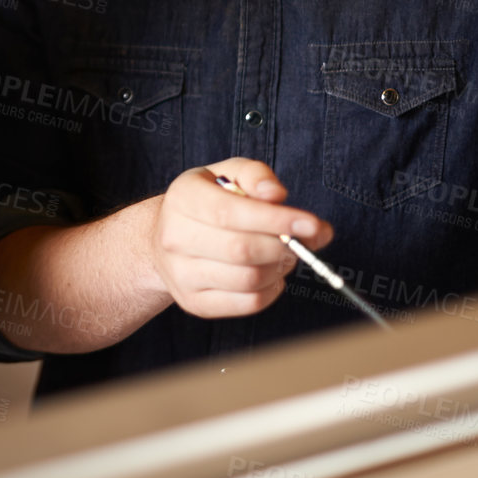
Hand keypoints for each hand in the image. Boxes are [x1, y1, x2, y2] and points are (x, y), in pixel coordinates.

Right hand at [145, 157, 334, 318]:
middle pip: (241, 250)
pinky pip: (247, 303)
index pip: (231, 213)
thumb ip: (255, 175)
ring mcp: (181, 275)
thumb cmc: (208, 200)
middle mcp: (174, 238)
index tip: (313, 223)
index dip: (276, 220)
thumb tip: (277, 195)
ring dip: (280, 268)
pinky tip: (271, 274)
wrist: (164, 237)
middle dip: (284, 246)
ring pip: (248, 280)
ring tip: (285, 254)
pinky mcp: (194, 303)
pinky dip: (272, 290)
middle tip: (303, 240)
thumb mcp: (227, 174)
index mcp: (182, 199)